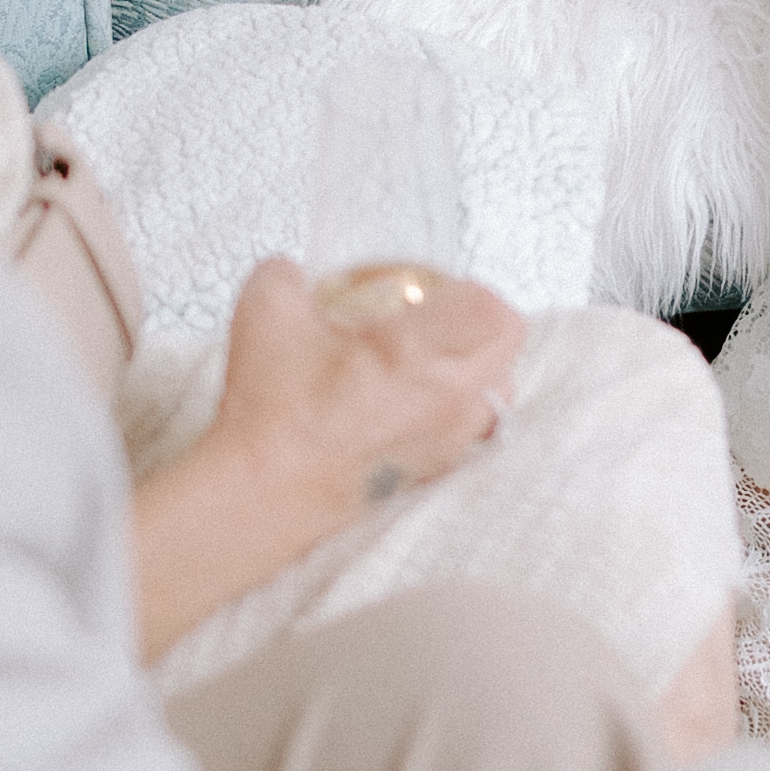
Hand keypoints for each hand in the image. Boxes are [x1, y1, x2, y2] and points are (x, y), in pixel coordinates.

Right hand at [128, 256, 528, 648]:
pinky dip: (455, 410)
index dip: (465, 288)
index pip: (492, 308)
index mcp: (418, 354)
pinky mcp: (432, 473)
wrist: (262, 496)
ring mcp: (446, 443)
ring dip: (475, 367)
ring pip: (497, 392)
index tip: (429, 290)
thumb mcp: (265, 314)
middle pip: (507, 345)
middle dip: (478, 320)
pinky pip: (471, 431)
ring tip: (427, 360)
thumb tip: (293, 274)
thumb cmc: (273, 420)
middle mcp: (448, 402)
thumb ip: (286, 277)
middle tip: (436, 316)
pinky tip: (408, 404)